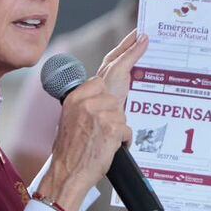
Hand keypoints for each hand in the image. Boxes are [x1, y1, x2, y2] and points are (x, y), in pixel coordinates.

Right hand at [36, 31, 146, 208]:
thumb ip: (89, 104)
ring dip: (118, 127)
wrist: (66, 174)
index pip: (102, 72)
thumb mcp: (72, 119)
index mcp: (76, 96)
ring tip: (102, 141)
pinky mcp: (111, 126)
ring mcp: (99, 112)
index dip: (121, 56)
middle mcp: (86, 100)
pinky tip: (110, 148)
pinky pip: (126, 129)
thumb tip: (111, 98)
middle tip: (144, 36)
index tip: (135, 39)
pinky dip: (122, 140)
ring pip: (122, 111)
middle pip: (116, 75)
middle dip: (132, 53)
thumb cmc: (70, 151)